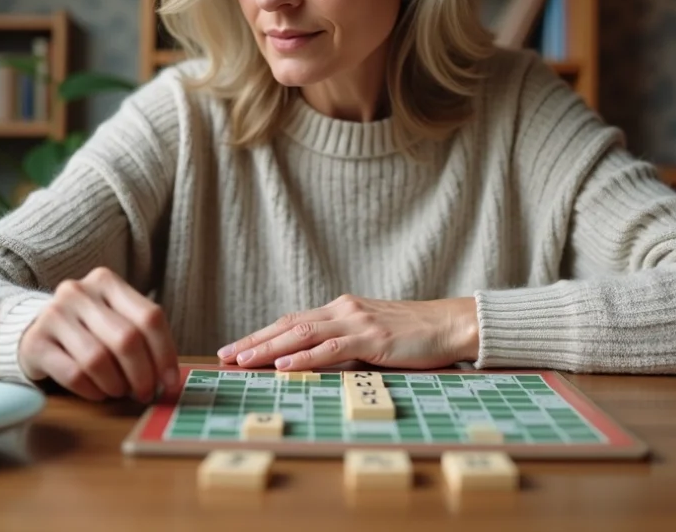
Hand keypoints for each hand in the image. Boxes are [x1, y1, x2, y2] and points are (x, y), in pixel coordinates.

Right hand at [18, 267, 179, 401]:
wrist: (35, 330)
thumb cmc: (86, 329)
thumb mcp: (114, 319)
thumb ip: (141, 337)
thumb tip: (168, 379)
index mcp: (106, 281)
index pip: (149, 317)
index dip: (165, 353)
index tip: (170, 382)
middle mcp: (78, 292)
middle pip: (126, 339)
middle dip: (142, 374)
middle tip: (144, 393)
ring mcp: (53, 314)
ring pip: (98, 359)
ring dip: (116, 384)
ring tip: (118, 390)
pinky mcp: (35, 342)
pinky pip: (73, 374)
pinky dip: (92, 390)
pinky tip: (97, 392)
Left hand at [217, 295, 478, 370]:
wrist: (451, 324)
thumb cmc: (415, 336)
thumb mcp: (372, 338)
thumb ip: (345, 347)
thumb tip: (316, 366)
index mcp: (341, 309)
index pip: (292, 321)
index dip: (261, 335)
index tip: (235, 348)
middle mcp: (343, 309)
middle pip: (288, 324)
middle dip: (253, 341)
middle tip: (224, 356)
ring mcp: (357, 321)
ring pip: (301, 333)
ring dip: (268, 349)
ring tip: (242, 360)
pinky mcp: (372, 337)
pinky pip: (331, 348)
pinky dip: (304, 356)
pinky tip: (284, 364)